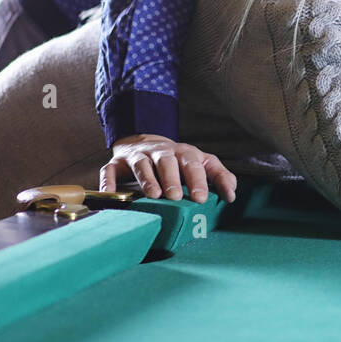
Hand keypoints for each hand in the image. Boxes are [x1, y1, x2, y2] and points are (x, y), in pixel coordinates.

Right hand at [101, 134, 236, 203]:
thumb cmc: (179, 160)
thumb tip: (232, 195)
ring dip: (147, 179)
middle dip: (171, 178)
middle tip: (176, 197)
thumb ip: (220, 177)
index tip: (201, 198)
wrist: (145, 143)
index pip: (192, 163)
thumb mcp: (202, 164)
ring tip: (154, 196)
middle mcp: (160, 152)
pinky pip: (110, 170)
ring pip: (141, 164)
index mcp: (183, 153)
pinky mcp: (117, 163)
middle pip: (166, 162)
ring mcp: (138, 156)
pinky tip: (110, 193)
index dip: (197, 180)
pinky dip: (108, 181)